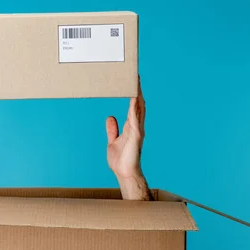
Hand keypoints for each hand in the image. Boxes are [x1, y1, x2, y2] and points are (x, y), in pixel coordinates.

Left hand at [106, 77, 149, 199]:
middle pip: (138, 105)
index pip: (133, 107)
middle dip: (137, 90)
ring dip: (137, 95)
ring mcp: (137, 130)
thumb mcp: (113, 141)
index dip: (134, 95)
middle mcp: (136, 126)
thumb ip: (113, 129)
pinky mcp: (136, 136)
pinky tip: (134, 100)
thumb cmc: (121, 160)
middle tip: (136, 76)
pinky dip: (135, 108)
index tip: (133, 83)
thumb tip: (110, 117)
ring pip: (138, 109)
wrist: (124, 173)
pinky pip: (135, 119)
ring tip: (136, 83)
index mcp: (131, 127)